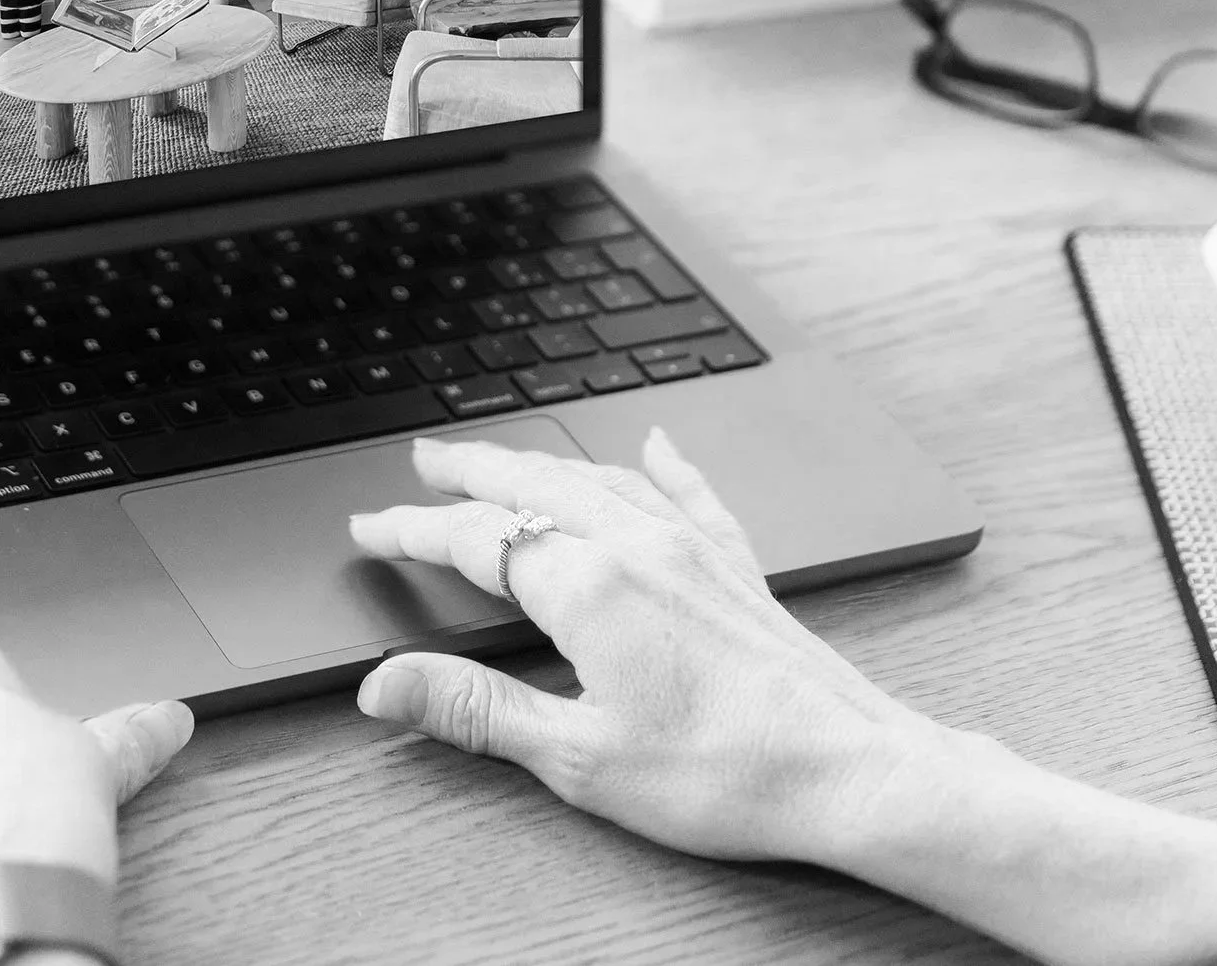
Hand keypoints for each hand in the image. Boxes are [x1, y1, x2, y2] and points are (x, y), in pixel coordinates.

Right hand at [347, 429, 958, 866]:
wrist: (846, 770)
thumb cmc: (724, 773)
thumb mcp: (577, 755)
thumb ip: (475, 709)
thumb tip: (386, 685)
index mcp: (590, 587)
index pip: (476, 540)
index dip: (413, 530)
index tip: (370, 528)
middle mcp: (640, 546)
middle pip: (533, 486)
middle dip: (470, 469)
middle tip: (421, 457)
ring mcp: (694, 549)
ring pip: (600, 478)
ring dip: (540, 462)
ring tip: (502, 456)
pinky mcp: (737, 568)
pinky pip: (689, 493)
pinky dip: (661, 464)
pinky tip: (656, 444)